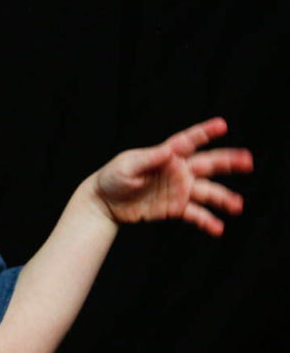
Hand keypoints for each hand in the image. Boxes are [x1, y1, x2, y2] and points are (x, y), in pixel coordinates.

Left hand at [92, 117, 252, 236]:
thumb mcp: (126, 166)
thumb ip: (148, 159)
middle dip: (227, 162)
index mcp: (165, 155)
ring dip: (223, 197)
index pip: (188, 141)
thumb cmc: (112, 177)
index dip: (204, 132)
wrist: (105, 202)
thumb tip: (167, 151)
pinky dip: (207, 221)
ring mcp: (178, 189)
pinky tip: (217, 228)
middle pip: (207, 164)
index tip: (221, 125)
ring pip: (207, 191)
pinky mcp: (175, 208)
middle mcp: (177, 171)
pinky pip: (195, 214)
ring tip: (237, 205)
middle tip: (248, 160)